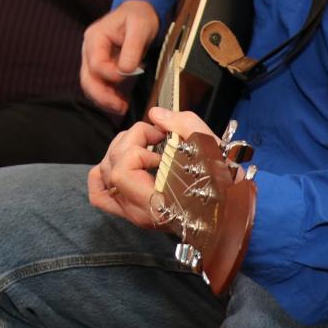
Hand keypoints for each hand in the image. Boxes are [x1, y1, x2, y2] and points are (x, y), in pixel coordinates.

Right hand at [80, 0, 158, 114]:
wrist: (138, 11)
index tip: (130, 74)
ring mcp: (93, 58)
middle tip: (120, 107)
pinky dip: (107, 94)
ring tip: (121, 107)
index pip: (96, 64)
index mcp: (95, 37)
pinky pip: (99, 83)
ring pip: (91, 84)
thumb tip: (126, 70)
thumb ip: (132, 49)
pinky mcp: (101, 65)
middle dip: (102, 95)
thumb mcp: (140, 27)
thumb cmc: (138, 16)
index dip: (112, 74)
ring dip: (104, 98)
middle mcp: (89, 49)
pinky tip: (120, 101)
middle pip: (87, 78)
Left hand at [88, 107, 216, 227]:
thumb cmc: (223, 183)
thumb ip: (183, 125)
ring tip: (145, 145)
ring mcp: (131, 212)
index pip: (122, 171)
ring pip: (102, 175)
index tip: (161, 142)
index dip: (136, 148)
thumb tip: (155, 115)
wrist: (228, 210)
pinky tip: (126, 160)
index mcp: (157, 204)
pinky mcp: (130, 208)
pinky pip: (100, 192)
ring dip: (120, 150)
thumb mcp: (210, 148)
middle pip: (110, 167)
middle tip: (157, 136)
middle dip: (131, 141)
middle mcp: (138, 212)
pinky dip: (105, 171)